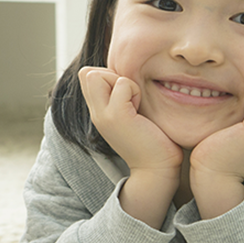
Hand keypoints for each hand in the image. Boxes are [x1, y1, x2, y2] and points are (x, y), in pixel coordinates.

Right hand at [80, 67, 181, 228]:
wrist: (156, 169)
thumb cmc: (152, 140)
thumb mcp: (130, 113)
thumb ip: (122, 96)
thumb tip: (126, 74)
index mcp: (98, 112)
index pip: (86, 76)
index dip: (107, 77)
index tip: (126, 96)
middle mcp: (95, 113)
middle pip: (87, 73)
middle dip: (111, 75)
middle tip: (130, 98)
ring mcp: (102, 115)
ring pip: (99, 74)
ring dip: (123, 82)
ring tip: (136, 105)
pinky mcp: (116, 116)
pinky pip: (122, 83)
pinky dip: (134, 90)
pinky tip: (141, 110)